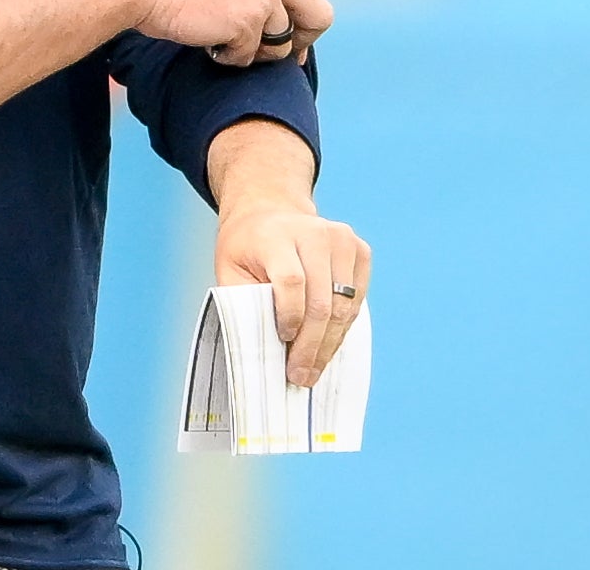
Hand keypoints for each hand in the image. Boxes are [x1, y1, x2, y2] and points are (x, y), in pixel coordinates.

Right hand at [122, 0, 331, 66]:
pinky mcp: (247, 21)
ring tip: (216, 41)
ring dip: (250, 52)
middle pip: (317, 16)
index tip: (287, 44)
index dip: (298, 24)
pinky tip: (205, 42)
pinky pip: (248, 56)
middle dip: (299, 43)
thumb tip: (262, 12)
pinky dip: (227, 56)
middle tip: (274, 58)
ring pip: (278, 44)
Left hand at [209, 120, 369, 387]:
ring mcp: (342, 239)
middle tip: (302, 376)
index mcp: (275, 235)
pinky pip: (358, 300)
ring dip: (330, 344)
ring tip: (314, 369)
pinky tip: (327, 345)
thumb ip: (243, 303)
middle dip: (312, 345)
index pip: (291, 280)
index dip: (290, 316)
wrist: (269, 211)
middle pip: (322, 300)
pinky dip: (343, 328)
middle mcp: (314, 232)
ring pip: (345, 305)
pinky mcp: (360, 249)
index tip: (283, 342)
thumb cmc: (246, 248)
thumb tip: (264, 350)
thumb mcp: (229, 269)